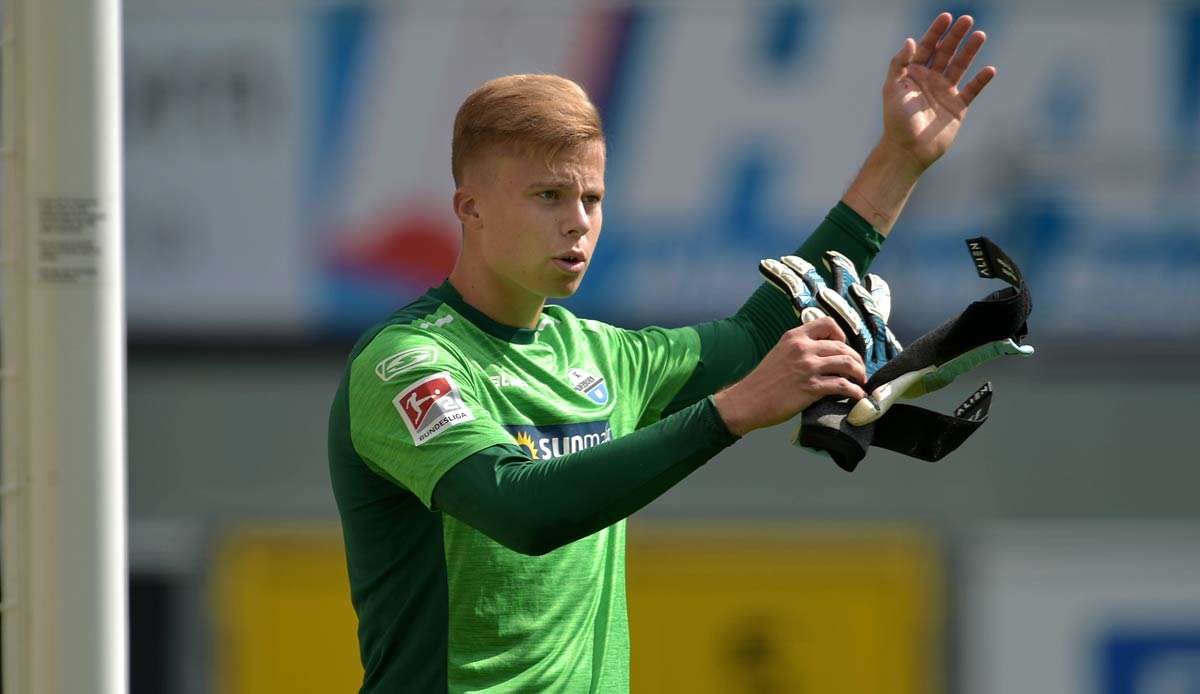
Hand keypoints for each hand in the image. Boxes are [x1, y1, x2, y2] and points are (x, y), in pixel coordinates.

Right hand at [714, 318, 866, 436]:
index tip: (843, 347)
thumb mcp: (779, 353)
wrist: (747, 400)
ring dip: (859, 373)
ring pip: (847, 363)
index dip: (841, 334)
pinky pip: (842, 386)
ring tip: (861, 381)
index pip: (828, 323)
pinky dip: (855, 391)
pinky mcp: (811, 387)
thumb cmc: (762, 381)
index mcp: (794, 337)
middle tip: (859, 370)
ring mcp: (808, 367)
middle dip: (856, 359)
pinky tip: (857, 396)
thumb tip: (822, 354)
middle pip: (842, 346)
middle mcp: (803, 348)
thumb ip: (799, 349)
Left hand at [881, 13, 995, 170]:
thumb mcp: (892, 89)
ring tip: (980, 35)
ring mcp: (945, 92)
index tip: (946, 17)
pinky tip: (990, 69)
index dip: (935, 31)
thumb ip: (899, 64)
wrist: (908, 149)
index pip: (926, 47)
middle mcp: (930, 80)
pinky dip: (981, 80)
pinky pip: (972, 90)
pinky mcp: (957, 107)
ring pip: (960, 66)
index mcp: (913, 74)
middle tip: (967, 19)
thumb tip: (911, 40)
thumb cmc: (896, 120)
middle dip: (955, 36)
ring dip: (970, 51)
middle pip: (945, 52)